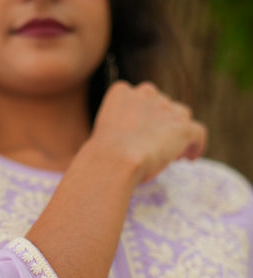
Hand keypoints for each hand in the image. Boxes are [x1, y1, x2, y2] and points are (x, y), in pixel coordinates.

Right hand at [90, 81, 207, 183]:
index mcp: (122, 92)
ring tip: (174, 155)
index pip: (140, 98)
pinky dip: (197, 145)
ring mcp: (166, 108)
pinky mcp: (183, 126)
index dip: (145, 117)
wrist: (114, 161)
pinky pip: (198, 133)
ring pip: (181, 116)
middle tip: (158, 148)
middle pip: (163, 105)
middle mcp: (145, 93)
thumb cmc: (103, 156)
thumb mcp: (104, 134)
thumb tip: (131, 145)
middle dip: (163, 124)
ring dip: (179, 133)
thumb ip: (118, 130)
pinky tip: (191, 158)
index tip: (144, 135)